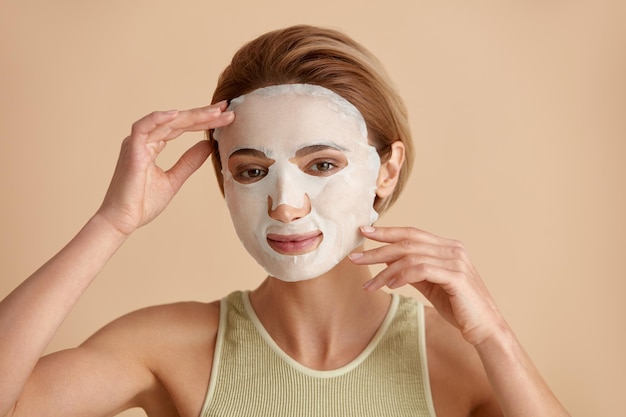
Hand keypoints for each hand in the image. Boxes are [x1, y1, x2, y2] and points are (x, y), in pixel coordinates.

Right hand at [96, 102, 233, 235]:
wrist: (123, 221)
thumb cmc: (142, 203)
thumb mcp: (174, 179)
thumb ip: (189, 162)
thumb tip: (208, 145)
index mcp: (151, 146)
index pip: (181, 128)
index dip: (203, 121)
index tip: (225, 117)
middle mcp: (144, 141)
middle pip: (177, 121)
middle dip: (203, 115)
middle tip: (226, 109)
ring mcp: (136, 144)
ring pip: (166, 122)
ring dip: (191, 116)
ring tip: (214, 113)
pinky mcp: (131, 151)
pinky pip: (142, 128)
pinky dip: (158, 119)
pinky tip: (178, 114)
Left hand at [350, 226, 505, 345]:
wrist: (485, 328)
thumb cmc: (458, 307)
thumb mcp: (431, 285)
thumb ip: (413, 271)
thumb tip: (388, 261)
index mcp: (448, 247)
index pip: (412, 233)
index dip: (387, 231)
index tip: (364, 231)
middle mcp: (453, 249)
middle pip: (407, 243)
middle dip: (378, 250)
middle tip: (355, 258)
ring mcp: (456, 261)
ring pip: (410, 257)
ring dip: (384, 270)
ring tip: (369, 284)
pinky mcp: (456, 276)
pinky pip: (421, 270)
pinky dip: (401, 276)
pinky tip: (389, 285)